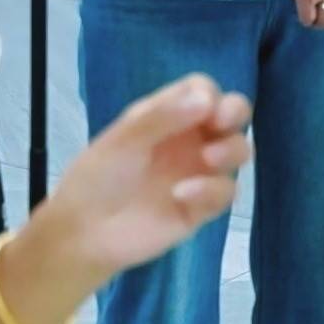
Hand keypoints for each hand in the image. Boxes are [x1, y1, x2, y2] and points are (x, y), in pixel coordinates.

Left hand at [36, 76, 249, 280]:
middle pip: (231, 115)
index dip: (209, 93)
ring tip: (208, 159)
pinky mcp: (203, 207)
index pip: (202, 90)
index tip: (206, 107)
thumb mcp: (123, 139)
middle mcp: (188, 140)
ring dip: (231, 150)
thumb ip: (163, 116)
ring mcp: (198, 172)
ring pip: (237, 150)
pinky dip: (212, 190)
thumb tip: (207, 99)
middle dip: (235, 113)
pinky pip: (226, 192)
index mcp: (166, 116)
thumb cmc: (98, 177)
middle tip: (221, 124)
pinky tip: (182, 195)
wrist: (86, 232)